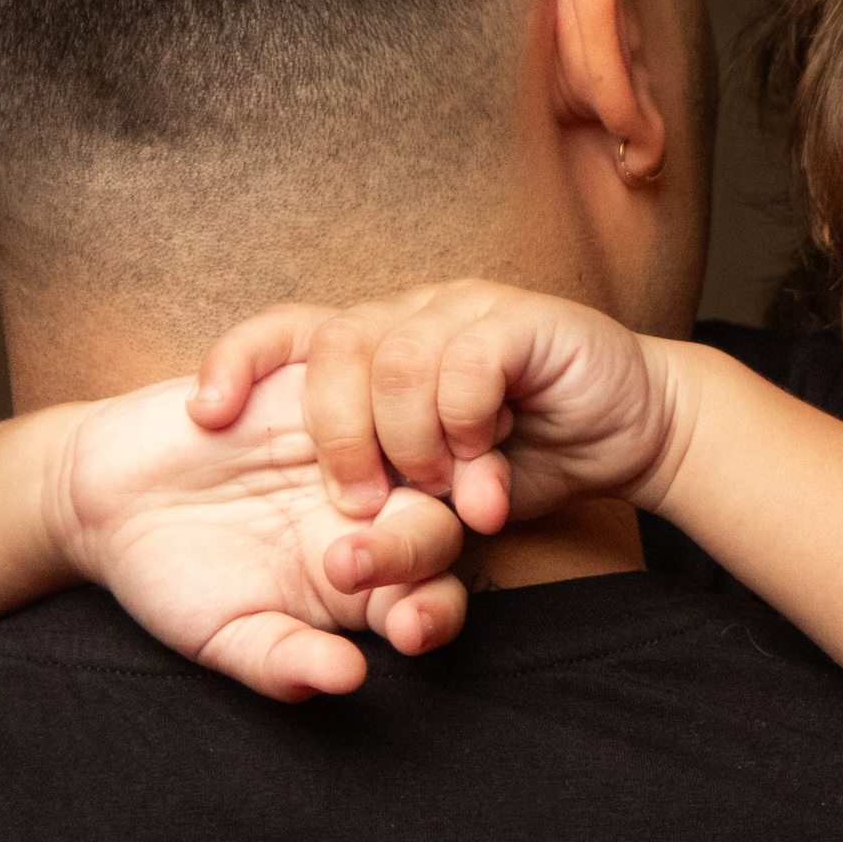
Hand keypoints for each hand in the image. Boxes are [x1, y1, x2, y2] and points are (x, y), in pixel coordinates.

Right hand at [51, 367, 468, 700]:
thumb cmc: (178, 577)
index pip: (435, 596)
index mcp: (380, 577)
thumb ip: (285, 661)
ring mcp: (357, 437)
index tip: (407, 630)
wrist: (110, 504)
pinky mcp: (311, 375)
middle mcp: (385, 504)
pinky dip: (298, 382)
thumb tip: (346, 682)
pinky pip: (333, 356)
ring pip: (411, 433)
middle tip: (349, 564)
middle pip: (438, 519)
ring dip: (388, 458)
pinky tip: (224, 414)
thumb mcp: (225, 634)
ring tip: (344, 489)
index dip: (433, 613)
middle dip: (409, 545)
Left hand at [192, 282, 686, 536]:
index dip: (236, 359)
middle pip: (333, 348)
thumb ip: (387, 494)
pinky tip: (486, 466)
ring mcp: (469, 310)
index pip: (286, 327)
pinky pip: (467, 363)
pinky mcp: (525, 321)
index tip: (203, 416)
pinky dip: (466, 423)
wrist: (639, 430)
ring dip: (410, 443)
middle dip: (337, 437)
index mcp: (381, 343)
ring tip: (441, 494)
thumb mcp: (438, 486)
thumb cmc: (534, 459)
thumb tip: (328, 531)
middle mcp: (416, 314)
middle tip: (360, 505)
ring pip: (396, 359)